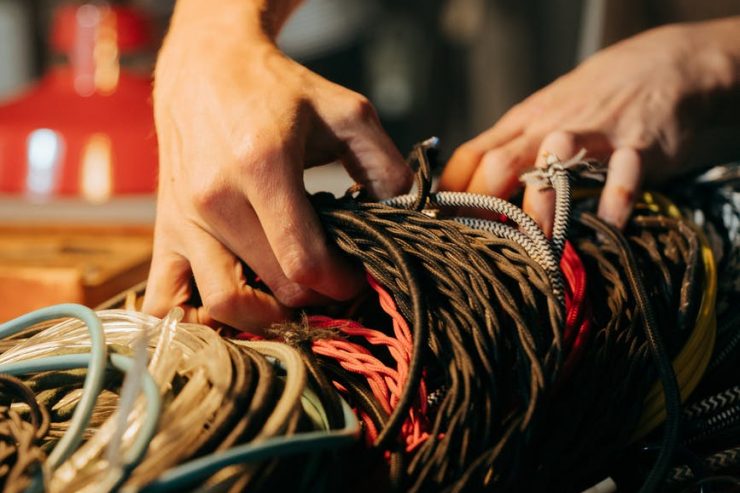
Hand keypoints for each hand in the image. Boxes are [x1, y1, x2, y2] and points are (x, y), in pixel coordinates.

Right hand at [143, 2, 410, 329]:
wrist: (207, 66)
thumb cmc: (278, 90)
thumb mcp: (345, 112)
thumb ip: (385, 166)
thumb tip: (406, 216)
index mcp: (262, 166)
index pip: (304, 260)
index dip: (341, 283)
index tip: (356, 276)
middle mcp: (216, 198)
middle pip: (274, 287)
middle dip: (315, 298)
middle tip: (333, 284)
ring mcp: (184, 218)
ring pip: (223, 305)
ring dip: (265, 318)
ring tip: (290, 300)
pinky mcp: (164, 229)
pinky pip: (166, 300)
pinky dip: (197, 321)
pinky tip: (231, 311)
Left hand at [441, 20, 738, 233]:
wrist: (667, 65)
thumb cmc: (596, 100)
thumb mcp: (546, 116)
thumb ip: (513, 148)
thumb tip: (469, 189)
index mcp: (523, 123)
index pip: (472, 155)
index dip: (449, 192)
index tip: (436, 226)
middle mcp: (549, 129)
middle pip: (500, 163)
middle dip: (480, 205)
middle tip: (476, 248)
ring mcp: (594, 135)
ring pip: (555, 163)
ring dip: (541, 205)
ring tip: (536, 247)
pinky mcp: (639, 145)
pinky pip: (624, 176)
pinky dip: (615, 203)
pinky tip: (605, 229)